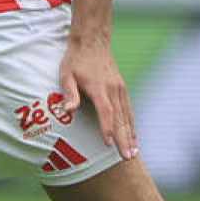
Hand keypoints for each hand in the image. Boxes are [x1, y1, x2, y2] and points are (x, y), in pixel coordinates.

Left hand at [58, 35, 137, 160]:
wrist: (92, 43)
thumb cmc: (75, 60)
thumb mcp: (66, 74)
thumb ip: (69, 92)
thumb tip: (69, 110)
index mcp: (98, 87)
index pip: (106, 111)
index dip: (107, 128)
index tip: (108, 143)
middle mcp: (113, 90)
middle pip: (120, 118)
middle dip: (123, 139)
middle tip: (127, 157)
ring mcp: (120, 90)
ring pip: (127, 116)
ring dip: (130, 136)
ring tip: (132, 153)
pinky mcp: (122, 90)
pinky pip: (129, 111)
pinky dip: (132, 126)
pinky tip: (133, 138)